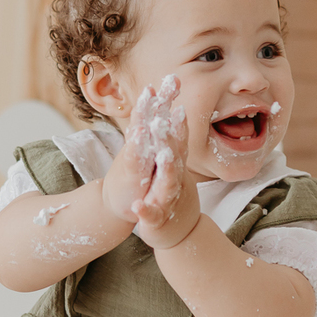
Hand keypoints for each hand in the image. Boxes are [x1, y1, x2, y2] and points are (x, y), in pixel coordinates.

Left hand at [129, 94, 198, 252]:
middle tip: (163, 119)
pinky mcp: (157, 218)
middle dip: (169, 136)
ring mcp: (167, 198)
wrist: (178, 227)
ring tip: (162, 156)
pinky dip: (146, 211)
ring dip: (167, 169)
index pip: (175, 134)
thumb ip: (167, 135)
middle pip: (174, 154)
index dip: (173, 111)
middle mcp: (174, 177)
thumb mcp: (169, 160)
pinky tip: (138, 207)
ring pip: (168, 183)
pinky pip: (152, 214)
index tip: (172, 88)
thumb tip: (166, 103)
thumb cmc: (170, 189)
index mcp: (173, 161)